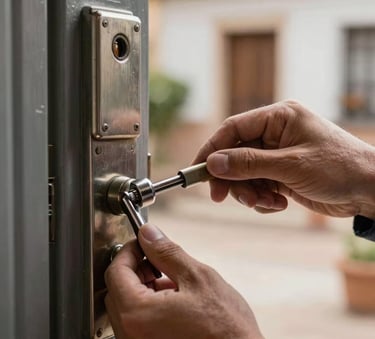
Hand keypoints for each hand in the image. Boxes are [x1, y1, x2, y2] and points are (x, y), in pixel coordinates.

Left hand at [105, 224, 262, 338]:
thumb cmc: (225, 327)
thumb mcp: (197, 278)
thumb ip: (167, 253)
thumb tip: (149, 234)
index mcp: (138, 314)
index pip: (116, 272)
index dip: (129, 251)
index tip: (142, 243)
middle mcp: (131, 334)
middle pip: (117, 289)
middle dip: (136, 268)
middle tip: (157, 259)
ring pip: (126, 305)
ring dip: (142, 286)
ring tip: (170, 280)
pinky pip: (136, 321)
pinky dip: (148, 304)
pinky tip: (171, 298)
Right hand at [194, 101, 374, 217]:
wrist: (370, 191)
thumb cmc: (339, 168)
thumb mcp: (290, 165)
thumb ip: (249, 163)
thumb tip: (213, 163)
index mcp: (278, 118)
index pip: (233, 129)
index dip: (212, 149)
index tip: (197, 171)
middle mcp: (275, 133)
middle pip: (235, 154)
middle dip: (232, 178)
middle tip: (223, 198)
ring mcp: (277, 155)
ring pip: (244, 173)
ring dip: (249, 192)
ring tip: (266, 202)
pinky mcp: (281, 174)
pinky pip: (257, 185)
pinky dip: (262, 198)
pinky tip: (278, 203)